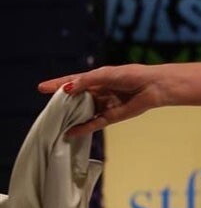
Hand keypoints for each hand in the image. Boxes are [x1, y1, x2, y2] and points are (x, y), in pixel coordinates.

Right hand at [37, 64, 174, 140]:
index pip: (72, 81)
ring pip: (83, 113)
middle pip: (76, 99)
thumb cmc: (130, 75)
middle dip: (63, 104)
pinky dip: (83, 128)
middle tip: (47, 110)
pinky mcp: (111, 117)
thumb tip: (67, 89)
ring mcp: (104, 105)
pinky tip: (71, 133)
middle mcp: (98, 92)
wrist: (152, 87)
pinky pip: (94, 124)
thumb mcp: (104, 75)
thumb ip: (85, 81)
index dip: (58, 84)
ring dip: (71, 118)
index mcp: (96, 79)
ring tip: (56, 124)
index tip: (41, 88)